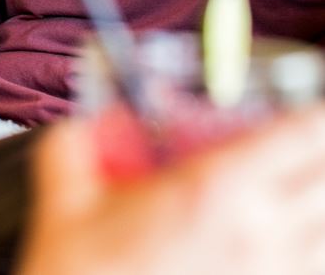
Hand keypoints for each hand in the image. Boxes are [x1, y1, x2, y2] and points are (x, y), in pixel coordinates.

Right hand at [16, 107, 324, 274]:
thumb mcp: (65, 198)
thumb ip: (76, 142)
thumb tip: (98, 118)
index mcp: (215, 192)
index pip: (301, 137)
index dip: (318, 114)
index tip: (316, 105)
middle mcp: (258, 235)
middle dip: (318, 153)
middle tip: (303, 140)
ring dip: (318, 202)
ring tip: (297, 187)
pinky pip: (313, 269)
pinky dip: (311, 248)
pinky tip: (291, 237)